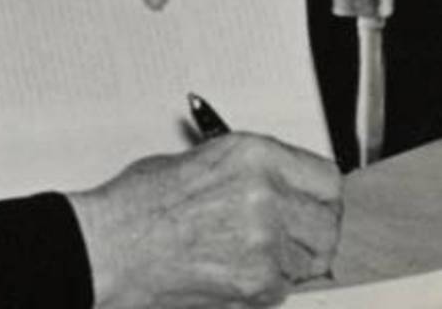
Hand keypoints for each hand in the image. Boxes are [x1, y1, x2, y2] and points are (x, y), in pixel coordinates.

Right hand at [67, 133, 342, 308]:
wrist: (113, 246)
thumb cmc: (141, 204)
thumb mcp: (200, 160)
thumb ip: (250, 171)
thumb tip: (283, 185)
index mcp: (253, 155)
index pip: (326, 177)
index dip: (320, 193)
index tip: (316, 201)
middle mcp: (267, 194)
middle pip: (328, 221)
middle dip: (311, 229)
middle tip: (289, 232)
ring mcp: (267, 241)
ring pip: (313, 258)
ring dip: (294, 258)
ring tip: (254, 250)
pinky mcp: (259, 282)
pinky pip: (287, 286)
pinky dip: (270, 282)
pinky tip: (236, 267)